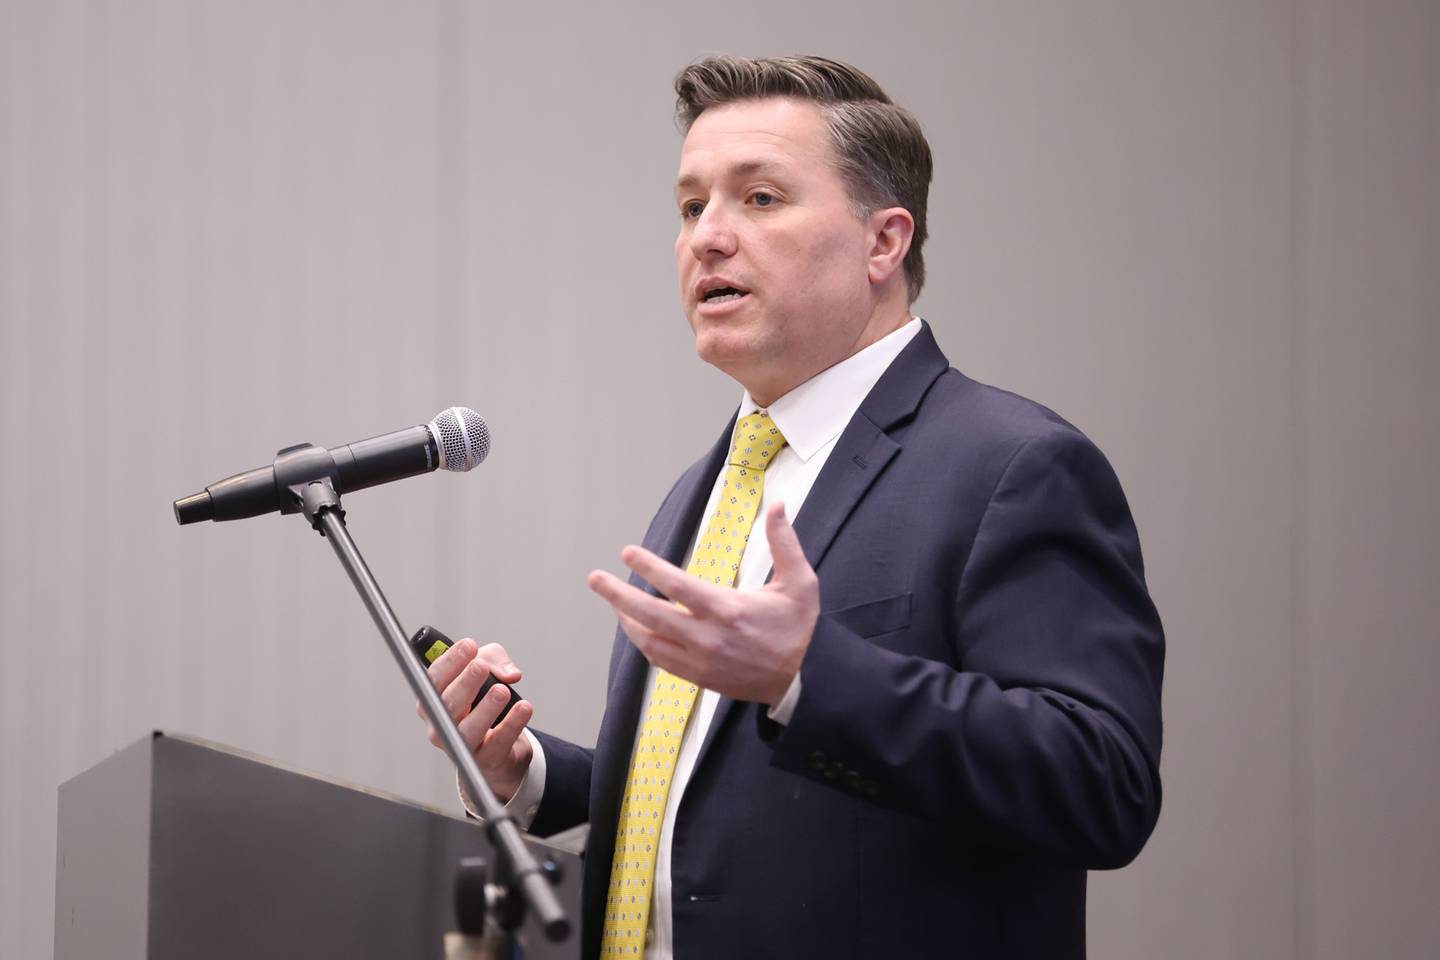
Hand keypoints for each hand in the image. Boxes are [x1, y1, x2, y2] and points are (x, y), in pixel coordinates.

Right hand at [416, 638, 533, 803]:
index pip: (434, 679)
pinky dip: (512, 724)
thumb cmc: (483, 704)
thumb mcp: (488, 671)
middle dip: (465, 683)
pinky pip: (498, 742)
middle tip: (480, 666)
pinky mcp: (485, 760)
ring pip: (468, 729)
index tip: (469, 646)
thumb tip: (509, 673)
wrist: (498, 750)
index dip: (451, 661)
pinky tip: (524, 708)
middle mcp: (440, 724)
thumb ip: (494, 660)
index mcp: (434, 699)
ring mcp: (460, 745)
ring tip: (502, 690)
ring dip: (485, 708)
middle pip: (447, 704)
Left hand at [587, 502, 819, 704]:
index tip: (627, 553)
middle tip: (595, 579)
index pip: (677, 586)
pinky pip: (659, 660)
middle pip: (650, 615)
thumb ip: (785, 543)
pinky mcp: (698, 677)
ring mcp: (700, 660)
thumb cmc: (798, 629)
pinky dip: (643, 643)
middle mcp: (708, 637)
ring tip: (613, 602)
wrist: (802, 680)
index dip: (649, 567)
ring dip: (626, 619)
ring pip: (648, 641)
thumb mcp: (801, 583)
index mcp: (728, 610)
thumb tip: (780, 505)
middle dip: (617, 595)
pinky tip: (636, 628)